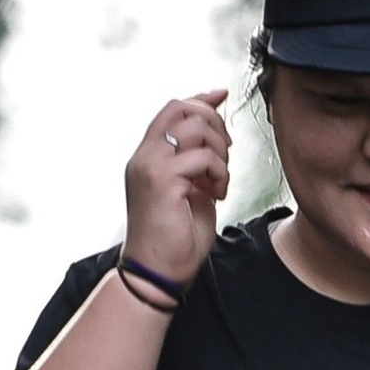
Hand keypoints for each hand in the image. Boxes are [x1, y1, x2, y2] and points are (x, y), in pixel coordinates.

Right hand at [122, 89, 229, 290]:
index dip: (200, 98)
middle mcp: (144, 156)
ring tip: (218, 182)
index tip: (222, 94)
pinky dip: (219, 173)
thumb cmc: (174, 241)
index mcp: (148, 157)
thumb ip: (199, 164)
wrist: (156, 275)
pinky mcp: (162, 180)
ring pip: (195, 127)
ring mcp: (150, 166)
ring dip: (219, 152)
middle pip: (182, 108)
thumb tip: (216, 142)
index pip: (172, 110)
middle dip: (215, 124)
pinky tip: (216, 194)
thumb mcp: (192, 192)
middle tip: (225, 156)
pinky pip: (202, 157)